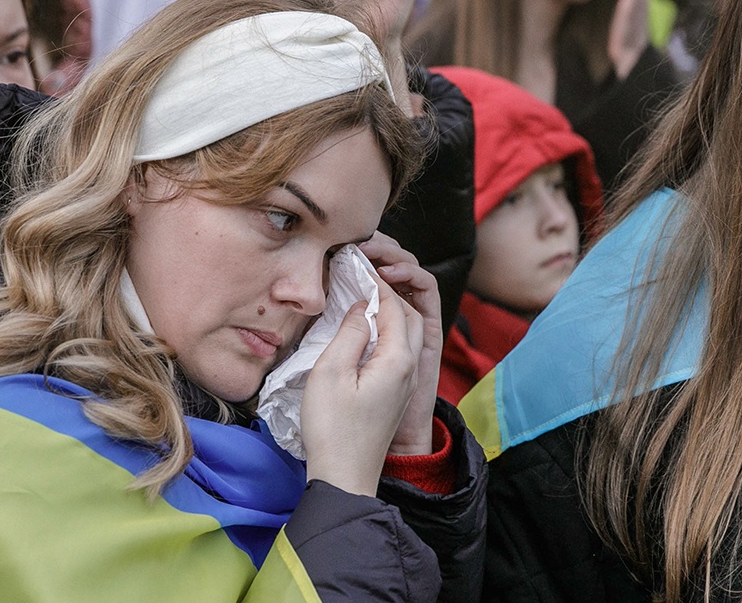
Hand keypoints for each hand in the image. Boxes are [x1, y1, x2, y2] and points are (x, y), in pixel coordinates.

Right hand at [299, 274, 423, 496]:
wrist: (345, 477)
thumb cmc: (333, 429)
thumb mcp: (330, 373)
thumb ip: (350, 333)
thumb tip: (363, 307)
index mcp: (398, 359)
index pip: (395, 306)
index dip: (377, 282)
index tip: (355, 264)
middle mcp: (410, 368)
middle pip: (411, 315)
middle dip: (392, 289)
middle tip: (365, 271)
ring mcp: (405, 382)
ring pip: (408, 332)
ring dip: (391, 309)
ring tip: (364, 293)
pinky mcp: (395, 393)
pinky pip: (399, 349)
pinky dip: (388, 329)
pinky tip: (365, 328)